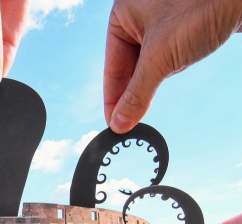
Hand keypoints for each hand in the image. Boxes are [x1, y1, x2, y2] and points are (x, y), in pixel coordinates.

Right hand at [104, 0, 241, 133]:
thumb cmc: (201, 9)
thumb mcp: (161, 58)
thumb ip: (137, 93)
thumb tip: (120, 122)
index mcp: (122, 15)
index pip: (112, 67)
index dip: (113, 99)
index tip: (114, 124)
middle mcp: (138, 16)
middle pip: (127, 67)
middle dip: (130, 94)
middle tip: (128, 124)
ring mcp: (160, 22)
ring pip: (147, 64)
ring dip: (148, 85)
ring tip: (144, 108)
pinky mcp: (181, 27)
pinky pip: (165, 56)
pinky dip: (164, 72)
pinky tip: (164, 83)